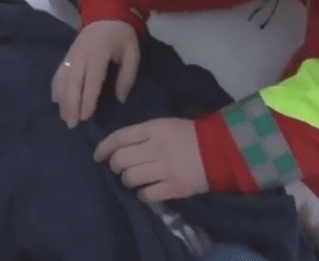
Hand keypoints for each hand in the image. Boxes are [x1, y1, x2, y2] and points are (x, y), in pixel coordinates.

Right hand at [52, 20, 139, 127]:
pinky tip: (56, 101)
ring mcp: (71, 55)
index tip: (85, 117)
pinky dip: (55, 88)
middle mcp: (81, 55)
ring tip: (65, 118)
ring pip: (63, 80)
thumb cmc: (121, 35)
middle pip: (73, 82)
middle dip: (71, 105)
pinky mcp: (67, 55)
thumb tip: (120, 99)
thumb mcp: (132, 52)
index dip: (87, 99)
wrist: (105, 13)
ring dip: (62, 100)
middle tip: (72, 125)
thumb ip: (128, 76)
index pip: (91, 80)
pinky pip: (58, 73)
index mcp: (98, 53)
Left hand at [93, 118, 208, 202]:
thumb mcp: (164, 125)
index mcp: (154, 128)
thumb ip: (142, 134)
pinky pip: (147, 194)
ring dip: (127, 180)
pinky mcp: (174, 188)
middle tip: (119, 168)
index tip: (98, 155)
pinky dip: (142, 194)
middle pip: (121, 160)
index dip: (104, 147)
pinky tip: (146, 191)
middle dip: (115, 166)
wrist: (220, 151)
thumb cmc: (189, 135)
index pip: (120, 137)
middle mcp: (157, 148)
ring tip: (134, 179)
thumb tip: (116, 147)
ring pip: (130, 178)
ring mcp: (166, 169)